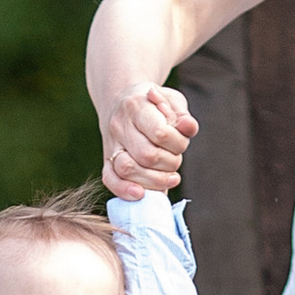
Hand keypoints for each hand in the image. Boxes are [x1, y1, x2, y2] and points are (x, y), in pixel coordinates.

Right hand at [100, 81, 195, 196]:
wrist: (120, 99)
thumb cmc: (152, 103)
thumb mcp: (171, 101)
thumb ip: (182, 116)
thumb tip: (188, 127)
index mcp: (136, 106)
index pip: (160, 133)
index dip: (178, 144)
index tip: (182, 143)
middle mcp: (120, 125)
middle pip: (146, 155)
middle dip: (170, 163)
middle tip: (175, 159)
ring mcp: (111, 144)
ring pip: (128, 169)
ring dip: (155, 180)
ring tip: (169, 177)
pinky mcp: (106, 160)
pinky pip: (109, 179)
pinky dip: (124, 190)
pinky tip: (141, 194)